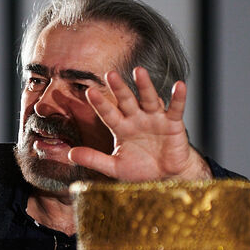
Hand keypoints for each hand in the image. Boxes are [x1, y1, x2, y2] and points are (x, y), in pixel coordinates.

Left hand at [68, 67, 211, 181]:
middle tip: (110, 74)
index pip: (108, 114)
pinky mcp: (173, 124)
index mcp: (121, 128)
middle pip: (126, 101)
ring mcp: (155, 119)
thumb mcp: (115, 167)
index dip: (100, 104)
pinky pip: (175, 109)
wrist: (166, 177)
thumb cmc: (140, 169)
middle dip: (119, 88)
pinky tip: (179, 85)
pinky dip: (178, 98)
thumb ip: (94, 159)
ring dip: (145, 86)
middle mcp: (137, 119)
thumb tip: (70, 154)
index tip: (89, 92)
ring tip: (139, 71)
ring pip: (149, 99)